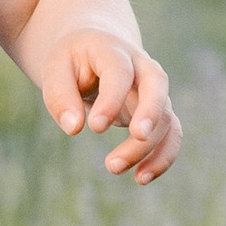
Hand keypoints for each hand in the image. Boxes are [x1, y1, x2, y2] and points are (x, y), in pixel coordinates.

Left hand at [42, 29, 180, 182]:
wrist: (96, 48)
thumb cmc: (73, 60)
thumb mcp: (55, 69)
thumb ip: (60, 96)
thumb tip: (73, 128)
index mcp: (113, 50)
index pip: (120, 72)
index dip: (112, 100)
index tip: (95, 127)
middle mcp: (141, 66)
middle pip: (157, 85)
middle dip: (151, 112)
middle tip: (138, 137)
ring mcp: (154, 90)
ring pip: (165, 116)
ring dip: (147, 146)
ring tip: (114, 168)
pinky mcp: (157, 112)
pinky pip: (170, 134)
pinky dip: (162, 157)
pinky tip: (141, 178)